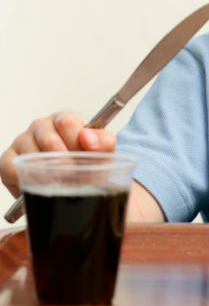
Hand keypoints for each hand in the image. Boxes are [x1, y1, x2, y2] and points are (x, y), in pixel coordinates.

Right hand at [0, 113, 114, 198]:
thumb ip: (103, 141)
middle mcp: (41, 126)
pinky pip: (12, 169)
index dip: (77, 143)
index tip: (85, 158)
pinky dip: (27, 180)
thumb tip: (87, 139)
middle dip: (66, 163)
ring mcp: (23, 141)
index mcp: (63, 119)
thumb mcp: (102, 149)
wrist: (73, 177)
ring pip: (32, 156)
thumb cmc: (86, 158)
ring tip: (62, 184)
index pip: (66, 122)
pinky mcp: (8, 160)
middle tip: (75, 177)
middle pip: (49, 140)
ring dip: (49, 175)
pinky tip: (42, 187)